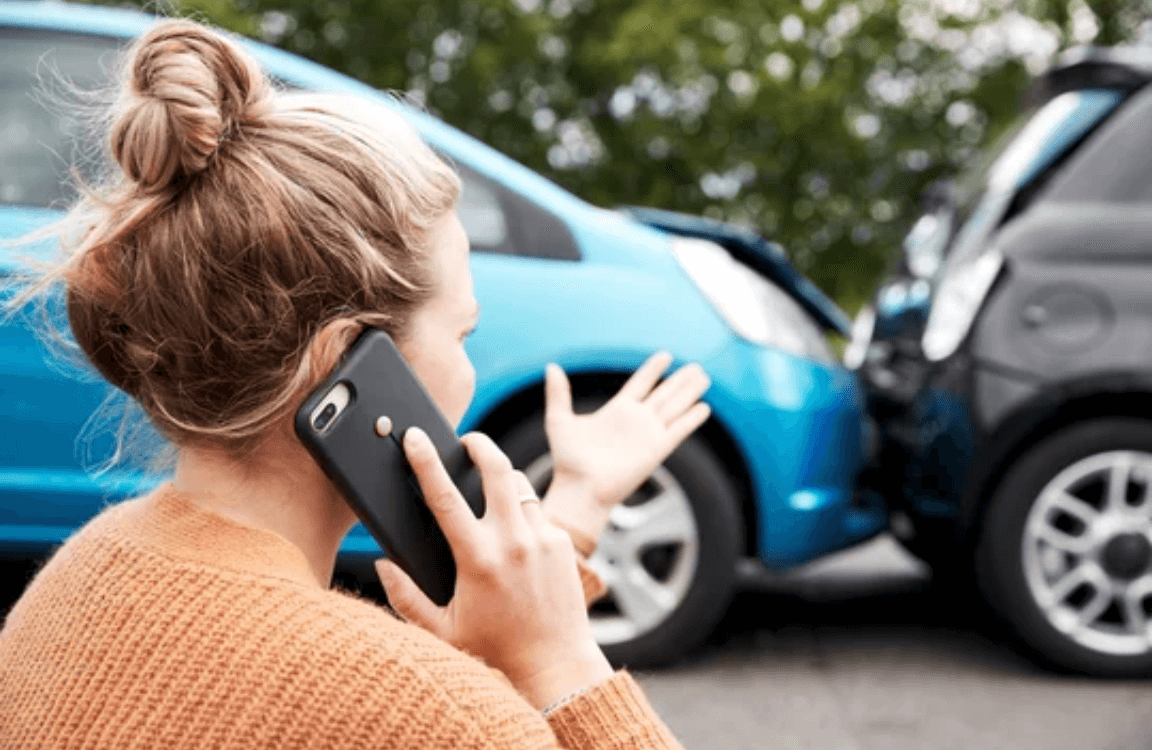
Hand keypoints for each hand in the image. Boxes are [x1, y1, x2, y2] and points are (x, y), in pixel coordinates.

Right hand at [376, 427, 611, 708]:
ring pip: (520, 485)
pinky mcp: (563, 543)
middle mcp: (513, 542)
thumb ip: (405, 597)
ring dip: (502, 478)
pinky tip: (513, 533)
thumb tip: (382, 563)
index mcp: (477, 559)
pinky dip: (522, 512)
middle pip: (496, 468)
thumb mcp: (441, 630)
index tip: (415, 437)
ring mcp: (542, 539)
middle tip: (466, 440)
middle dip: (479, 444)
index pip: (444, 496)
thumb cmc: (494, 650)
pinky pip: (538, 511)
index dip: (426, 461)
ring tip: (488, 488)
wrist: (555, 664)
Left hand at [543, 352, 710, 544]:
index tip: (666, 355)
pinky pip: (678, 430)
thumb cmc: (568, 461)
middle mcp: (636, 420)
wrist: (580, 490)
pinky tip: (704, 407)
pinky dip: (691, 419)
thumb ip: (558, 393)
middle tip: (696, 366)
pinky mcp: (656, 450)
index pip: (640, 384)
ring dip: (690, 393)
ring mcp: (648, 434)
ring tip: (704, 377)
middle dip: (680, 380)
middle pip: (664, 394)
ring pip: (675, 407)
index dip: (653, 370)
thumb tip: (552, 366)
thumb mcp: (559, 420)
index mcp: (616, 411)